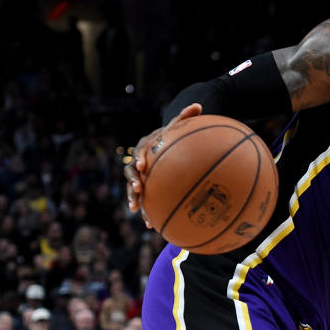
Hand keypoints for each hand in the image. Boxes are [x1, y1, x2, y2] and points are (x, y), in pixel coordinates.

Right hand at [124, 103, 202, 226]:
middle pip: (130, 172)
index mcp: (143, 147)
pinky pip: (143, 200)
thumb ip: (185, 117)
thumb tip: (199, 105)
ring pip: (132, 189)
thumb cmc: (171, 137)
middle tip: (138, 188)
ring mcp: (139, 176)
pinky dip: (146, 211)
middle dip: (132, 181)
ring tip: (137, 210)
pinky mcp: (144, 188)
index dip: (139, 158)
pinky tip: (151, 224)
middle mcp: (138, 162)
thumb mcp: (177, 126)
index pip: (139, 152)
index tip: (142, 164)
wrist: (162, 147)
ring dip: (133, 198)